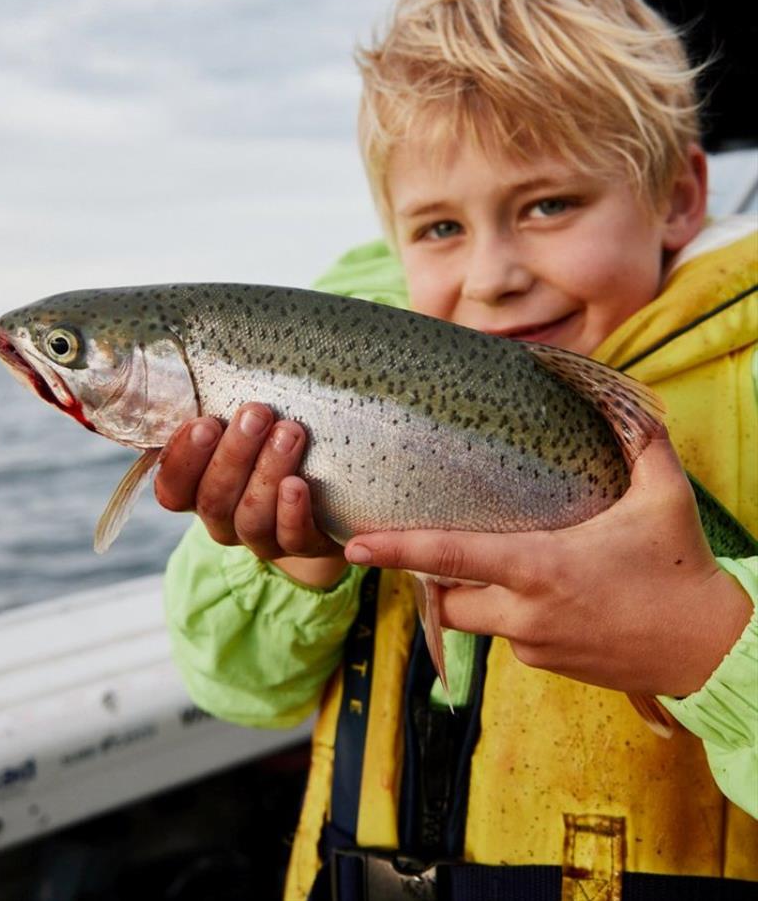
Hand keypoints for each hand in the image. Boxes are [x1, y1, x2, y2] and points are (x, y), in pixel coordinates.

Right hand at [155, 405, 346, 587]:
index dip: (183, 459)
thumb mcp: (241, 428)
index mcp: (199, 493)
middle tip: (256, 414)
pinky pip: (292, 538)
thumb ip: (219, 411)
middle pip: (214, 499)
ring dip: (267, 472)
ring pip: (252, 517)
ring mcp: (261, 538)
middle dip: (234, 454)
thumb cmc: (270, 443)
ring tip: (289, 433)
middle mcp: (224, 521)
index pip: (173, 488)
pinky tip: (298, 485)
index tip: (204, 423)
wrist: (327, 494)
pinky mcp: (302, 545)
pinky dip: (292, 513)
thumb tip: (197, 369)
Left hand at [345, 432, 752, 695]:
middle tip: (441, 546)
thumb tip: (622, 398)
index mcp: (540, 567)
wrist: (710, 651)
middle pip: (445, 599)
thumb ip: (638, 442)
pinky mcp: (548, 666)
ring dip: (476, 593)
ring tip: (506, 564)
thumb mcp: (663, 496)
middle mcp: (526, 613)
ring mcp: (535, 646)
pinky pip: (510, 638)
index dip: (397, 550)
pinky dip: (511, 613)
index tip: (355, 545)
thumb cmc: (683, 570)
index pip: (450, 558)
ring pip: (476, 620)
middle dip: (433, 577)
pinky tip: (546, 593)